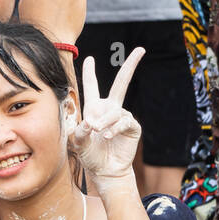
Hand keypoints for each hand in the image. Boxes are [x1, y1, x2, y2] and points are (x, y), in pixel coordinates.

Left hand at [69, 48, 144, 187]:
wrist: (104, 171)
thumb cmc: (90, 155)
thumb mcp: (77, 142)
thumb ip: (78, 131)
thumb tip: (89, 122)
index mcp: (95, 108)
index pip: (92, 87)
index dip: (90, 73)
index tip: (90, 59)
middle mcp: (110, 109)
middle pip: (122, 83)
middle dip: (131, 66)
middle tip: (141, 49)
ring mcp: (123, 117)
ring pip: (114, 111)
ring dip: (104, 121)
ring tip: (97, 132)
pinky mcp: (132, 128)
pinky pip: (124, 121)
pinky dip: (113, 128)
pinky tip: (105, 136)